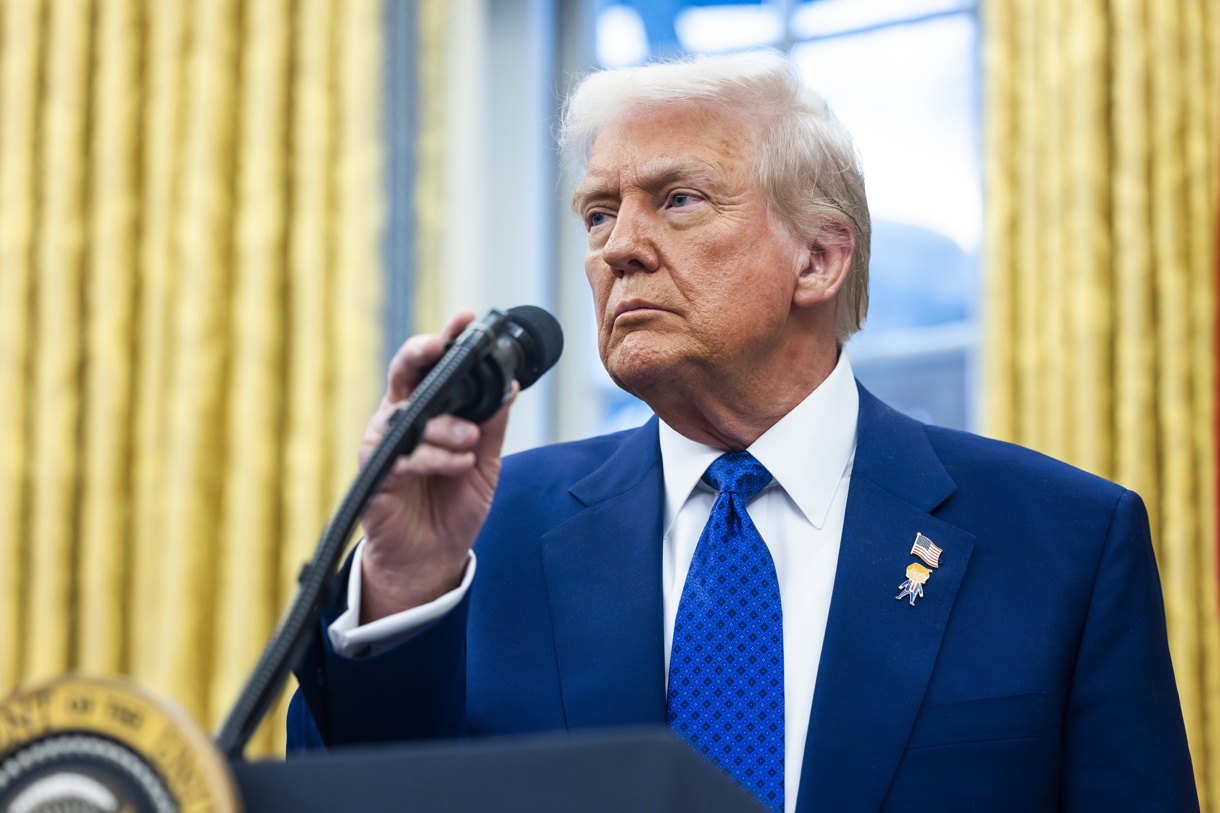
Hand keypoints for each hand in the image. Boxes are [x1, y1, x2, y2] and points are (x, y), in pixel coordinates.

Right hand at [357, 311, 514, 621]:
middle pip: (404, 375)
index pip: (434, 367)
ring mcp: (387, 447)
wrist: (431, 558)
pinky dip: (436, 458)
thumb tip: (510, 385)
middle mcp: (403, 421)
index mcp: (428, 411)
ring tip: (469, 440)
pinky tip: (460, 463)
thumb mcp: (486, 462)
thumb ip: (492, 424)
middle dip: (420, 354)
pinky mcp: (378, 476)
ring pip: (409, 416)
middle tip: (439, 347)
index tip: (466, 318)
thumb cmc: (452, 506)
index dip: (447, 340)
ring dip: (444, 425)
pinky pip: (405, 457)